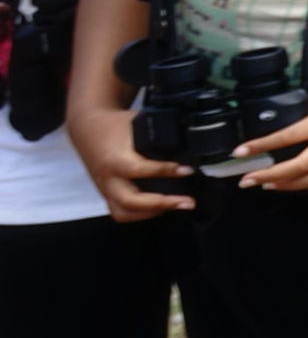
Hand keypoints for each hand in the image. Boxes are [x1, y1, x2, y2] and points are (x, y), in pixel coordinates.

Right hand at [69, 106, 193, 219]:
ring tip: (177, 205)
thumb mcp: (137, 122)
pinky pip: (121, 212)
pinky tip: (160, 207)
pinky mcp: (106, 194)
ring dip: (151, 213)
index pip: (139, 169)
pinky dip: (141, 214)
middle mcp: (108, 178)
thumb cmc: (115, 125)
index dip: (165, 171)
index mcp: (115, 158)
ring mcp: (106, 189)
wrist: (88, 128)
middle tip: (188, 202)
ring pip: (124, 212)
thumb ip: (159, 134)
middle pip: (130, 201)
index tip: (187, 170)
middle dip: (161, 203)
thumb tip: (189, 138)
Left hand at [235, 78, 307, 193]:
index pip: (285, 137)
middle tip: (248, 180)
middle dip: (268, 176)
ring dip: (287, 186)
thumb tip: (279, 115)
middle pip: (296, 167)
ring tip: (269, 185)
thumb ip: (303, 106)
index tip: (240, 152)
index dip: (259, 146)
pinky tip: (303, 186)